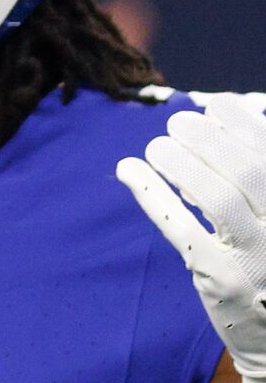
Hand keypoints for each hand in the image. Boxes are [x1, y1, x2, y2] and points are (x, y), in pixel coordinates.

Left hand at [118, 96, 265, 382]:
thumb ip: (259, 176)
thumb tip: (230, 115)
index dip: (244, 122)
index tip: (216, 105)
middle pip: (250, 169)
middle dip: (209, 137)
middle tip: (179, 121)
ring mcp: (258, 256)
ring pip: (217, 198)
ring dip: (181, 163)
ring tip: (157, 144)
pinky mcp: (219, 278)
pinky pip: (181, 227)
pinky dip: (152, 194)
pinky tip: (129, 170)